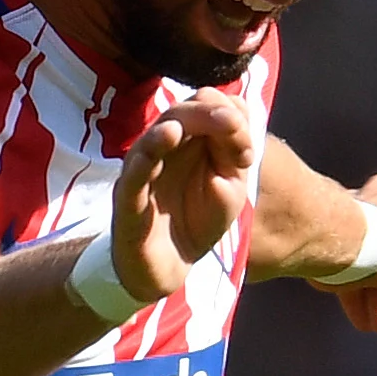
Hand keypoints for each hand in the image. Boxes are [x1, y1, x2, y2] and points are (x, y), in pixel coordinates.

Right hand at [105, 92, 260, 311]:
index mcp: (190, 140)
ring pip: (153, 137)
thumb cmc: (197, 222)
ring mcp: (143, 170)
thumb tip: (236, 124)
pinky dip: (146, 157)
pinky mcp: (128, 198)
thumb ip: (236, 156)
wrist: (171, 267)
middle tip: (232, 124)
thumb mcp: (230, 189)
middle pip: (180, 113)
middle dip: (207, 114)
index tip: (248, 150)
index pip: (206, 107)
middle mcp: (164, 147)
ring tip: (182, 126)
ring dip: (172, 126)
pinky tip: (162, 140)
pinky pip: (134, 175)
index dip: (230, 116)